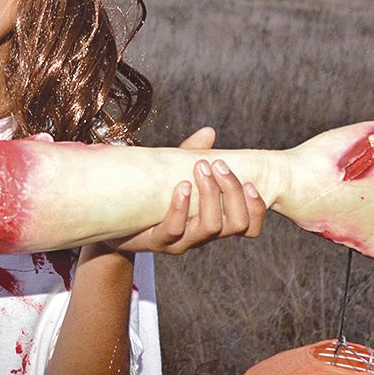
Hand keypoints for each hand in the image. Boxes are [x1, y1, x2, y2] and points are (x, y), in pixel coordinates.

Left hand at [106, 127, 267, 254]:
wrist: (116, 221)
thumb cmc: (153, 196)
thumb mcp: (174, 173)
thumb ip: (193, 155)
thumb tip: (209, 132)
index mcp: (214, 221)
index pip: (250, 227)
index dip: (257, 208)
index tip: (250, 182)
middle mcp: (203, 235)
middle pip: (237, 224)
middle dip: (232, 192)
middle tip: (219, 165)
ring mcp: (182, 242)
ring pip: (210, 228)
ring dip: (210, 195)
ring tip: (201, 168)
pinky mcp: (158, 242)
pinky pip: (175, 229)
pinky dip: (181, 207)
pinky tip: (181, 186)